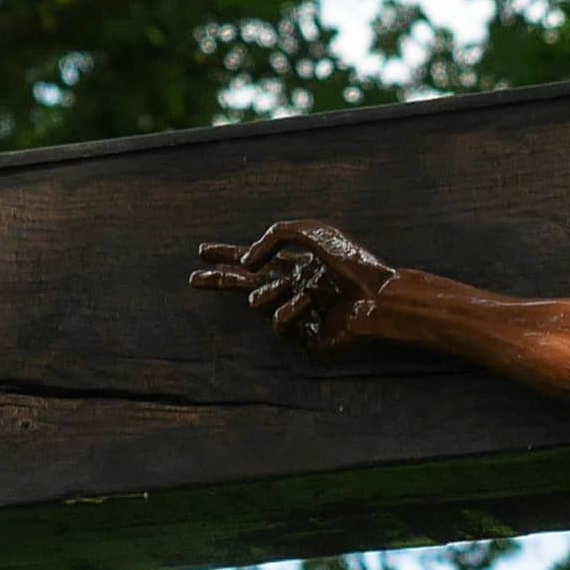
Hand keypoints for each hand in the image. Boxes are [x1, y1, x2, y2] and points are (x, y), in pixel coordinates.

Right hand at [189, 218, 396, 349]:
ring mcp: (298, 313)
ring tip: (305, 290)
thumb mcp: (306, 232)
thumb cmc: (348, 262)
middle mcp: (294, 287)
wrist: (375, 295)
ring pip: (259, 303)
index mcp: (296, 264)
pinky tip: (309, 304)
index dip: (228, 254)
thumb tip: (246, 265)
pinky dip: (290, 309)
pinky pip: (279, 322)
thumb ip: (270, 238)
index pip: (254, 259)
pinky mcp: (304, 336)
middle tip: (193, 279)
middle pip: (246, 284)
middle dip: (219, 280)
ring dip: (274, 293)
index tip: (202, 252)